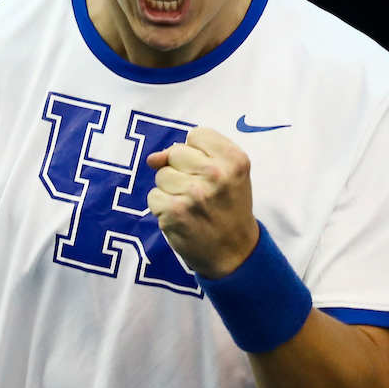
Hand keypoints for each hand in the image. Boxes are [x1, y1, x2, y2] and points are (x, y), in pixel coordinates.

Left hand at [146, 127, 259, 278]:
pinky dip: (162, 207)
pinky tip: (180, 217)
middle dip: (181, 170)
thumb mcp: (229, 174)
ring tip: (190, 205)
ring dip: (170, 189)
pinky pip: (153, 196)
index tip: (206, 171)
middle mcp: (216, 173)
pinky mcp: (175, 211)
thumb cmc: (230, 208)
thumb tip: (153, 158)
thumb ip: (196, 154)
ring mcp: (194, 193)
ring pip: (161, 175)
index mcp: (234, 159)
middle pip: (175, 152)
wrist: (235, 253)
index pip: (196, 135)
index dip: (197, 153)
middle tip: (199, 191)